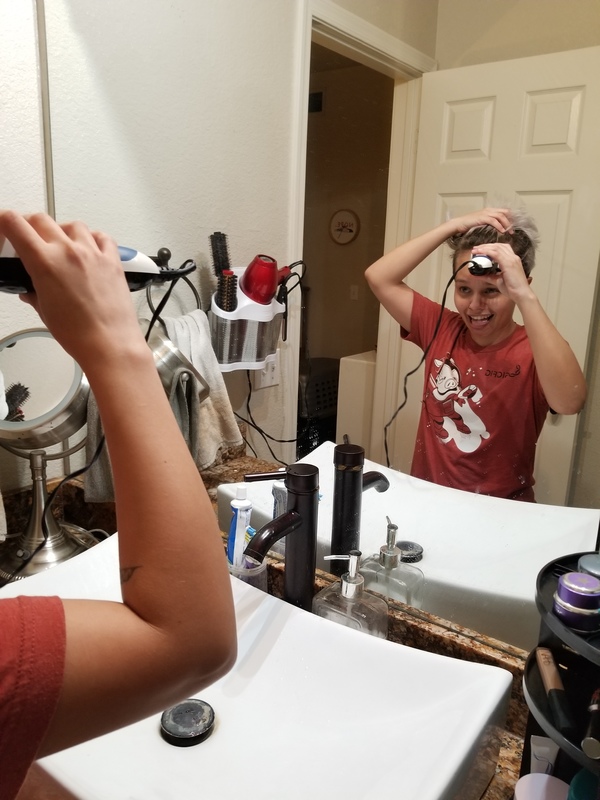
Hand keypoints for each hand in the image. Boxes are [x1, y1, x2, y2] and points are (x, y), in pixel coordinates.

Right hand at [0, 210, 144, 370]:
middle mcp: (69, 251)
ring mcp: (93, 253)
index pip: (15, 224)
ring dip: (62, 231)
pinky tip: (88, 249)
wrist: (110, 344)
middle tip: (28, 239)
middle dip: (29, 226)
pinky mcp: (113, 261)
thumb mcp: (44, 311)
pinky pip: (102, 237)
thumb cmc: (79, 334)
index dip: (4, 223)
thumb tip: (30, 290)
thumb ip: (33, 292)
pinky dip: (92, 238)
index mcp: (45, 262)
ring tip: (60, 247)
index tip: (5, 228)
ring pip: (72, 224)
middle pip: (41, 219)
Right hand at [451, 208, 512, 236]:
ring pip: (500, 216)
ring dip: (506, 224)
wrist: (459, 224)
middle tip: (512, 230)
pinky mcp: (482, 217)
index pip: (503, 212)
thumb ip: (489, 223)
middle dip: (510, 221)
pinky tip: (502, 231)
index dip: (509, 218)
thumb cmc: (468, 225)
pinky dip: (499, 226)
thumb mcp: (481, 223)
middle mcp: (489, 210)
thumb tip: (497, 228)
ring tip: (509, 231)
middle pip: (504, 212)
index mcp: (489, 211)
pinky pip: (494, 221)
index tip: (512, 226)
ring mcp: (485, 213)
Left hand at [471, 242, 533, 301]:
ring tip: (475, 250)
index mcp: (512, 260)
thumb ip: (489, 276)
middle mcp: (513, 257)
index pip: (502, 248)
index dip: (491, 247)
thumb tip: (479, 275)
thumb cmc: (512, 289)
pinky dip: (486, 251)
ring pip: (496, 248)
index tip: (481, 249)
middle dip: (486, 245)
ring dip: (484, 247)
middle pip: (498, 246)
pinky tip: (480, 252)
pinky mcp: (508, 263)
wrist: (521, 294)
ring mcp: (511, 259)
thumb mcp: (498, 280)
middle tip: (476, 248)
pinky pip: (495, 253)